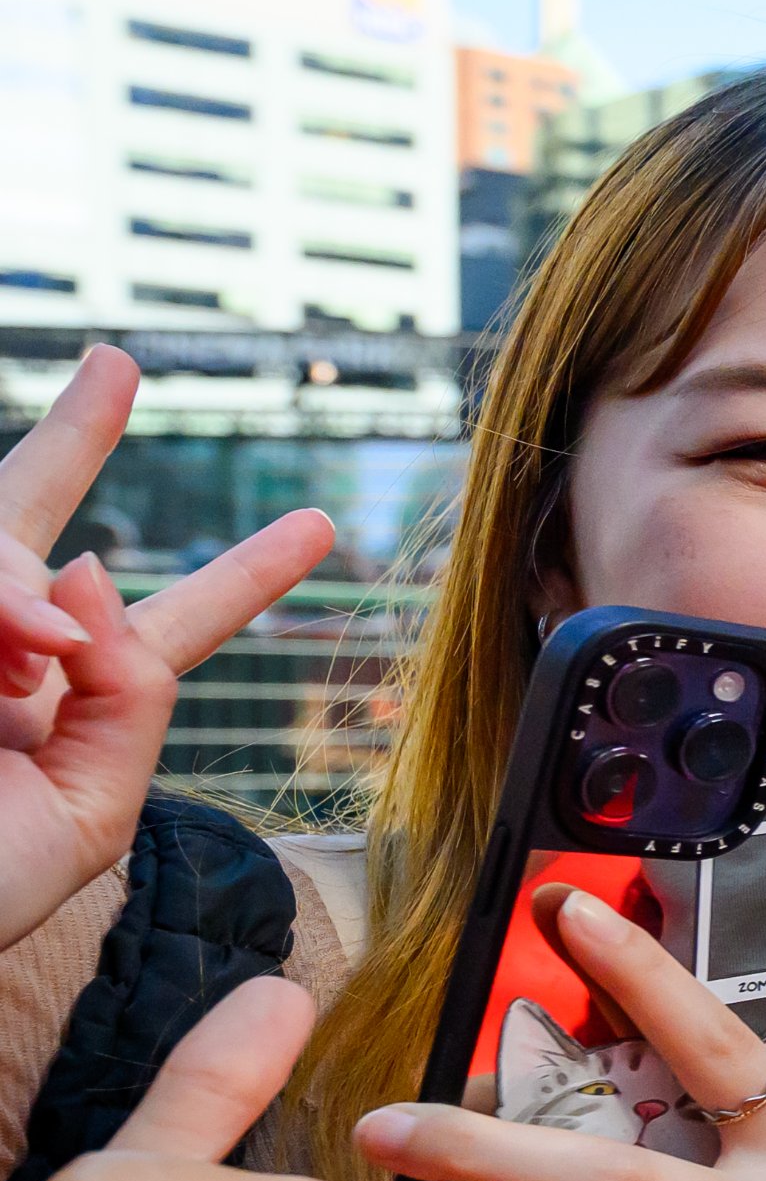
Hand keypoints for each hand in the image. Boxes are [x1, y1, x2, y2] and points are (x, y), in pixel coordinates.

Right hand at [0, 349, 337, 949]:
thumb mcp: (91, 814)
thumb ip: (126, 700)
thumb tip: (96, 574)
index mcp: (59, 713)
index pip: (162, 631)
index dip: (239, 578)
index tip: (320, 527)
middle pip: (30, 525)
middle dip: (76, 438)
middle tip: (119, 365)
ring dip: (14, 589)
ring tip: (40, 653)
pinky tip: (18, 649)